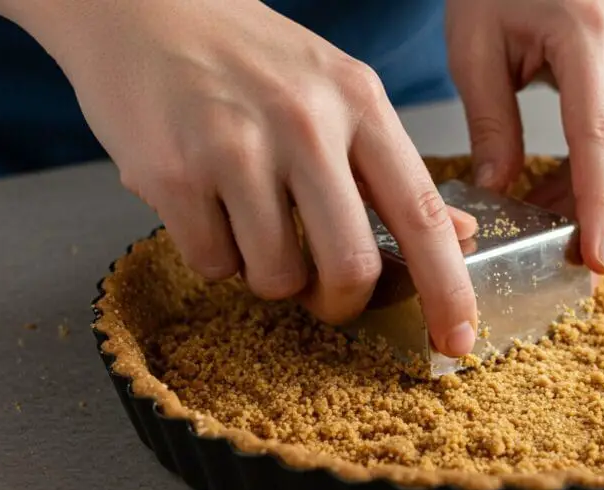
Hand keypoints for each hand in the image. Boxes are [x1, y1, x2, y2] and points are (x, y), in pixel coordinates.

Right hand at [23, 1, 478, 355]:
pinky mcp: (170, 173)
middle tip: (326, 294)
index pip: (420, 213)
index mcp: (358, 102)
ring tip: (252, 223)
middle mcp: (304, 123)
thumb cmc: (252, 59)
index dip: (447, 288)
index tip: (458, 341)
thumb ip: (395, 169)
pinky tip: (207, 206)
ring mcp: (234, 147)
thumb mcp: (340, 91)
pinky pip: (212, 265)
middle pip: (349, 268)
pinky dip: (216, 256)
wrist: (143, 9)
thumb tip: (460, 235)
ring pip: (276, 278)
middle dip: (342, 303)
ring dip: (269, 276)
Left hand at [446, 0, 603, 274]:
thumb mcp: (474, 49)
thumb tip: (499, 194)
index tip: (597, 258)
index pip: (599, 136)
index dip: (600, 205)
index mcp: (585, 34)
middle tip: (583, 267)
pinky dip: (601, 173)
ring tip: (559, 236)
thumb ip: (490, 124)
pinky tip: (564, 198)